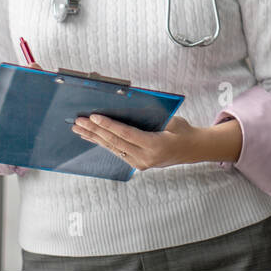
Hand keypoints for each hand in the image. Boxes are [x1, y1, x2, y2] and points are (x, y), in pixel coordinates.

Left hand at [72, 114, 199, 169]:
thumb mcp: (173, 120)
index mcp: (155, 146)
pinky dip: (103, 143)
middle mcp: (145, 158)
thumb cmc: (182, 131)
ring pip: (112, 148)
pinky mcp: (137, 164)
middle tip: (79, 121)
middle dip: (95, 130)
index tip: (94, 116)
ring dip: (94, 137)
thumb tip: (132, 107)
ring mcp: (140, 163)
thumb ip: (154, 117)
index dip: (109, 125)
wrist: (192, 149)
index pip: (126, 134)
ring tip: (79, 129)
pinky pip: (117, 152)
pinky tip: (92, 137)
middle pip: (115, 142)